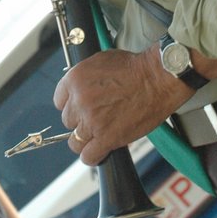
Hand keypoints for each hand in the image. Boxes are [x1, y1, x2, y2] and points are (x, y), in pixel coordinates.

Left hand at [55, 48, 189, 166]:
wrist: (157, 79)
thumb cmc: (135, 67)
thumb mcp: (101, 61)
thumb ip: (84, 78)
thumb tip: (79, 89)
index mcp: (75, 80)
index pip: (59, 100)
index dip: (72, 105)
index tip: (80, 108)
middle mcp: (79, 101)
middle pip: (68, 121)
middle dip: (81, 120)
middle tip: (97, 118)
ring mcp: (92, 121)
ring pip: (75, 141)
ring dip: (86, 139)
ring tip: (98, 135)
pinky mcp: (107, 138)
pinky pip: (89, 156)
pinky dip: (92, 156)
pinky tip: (100, 151)